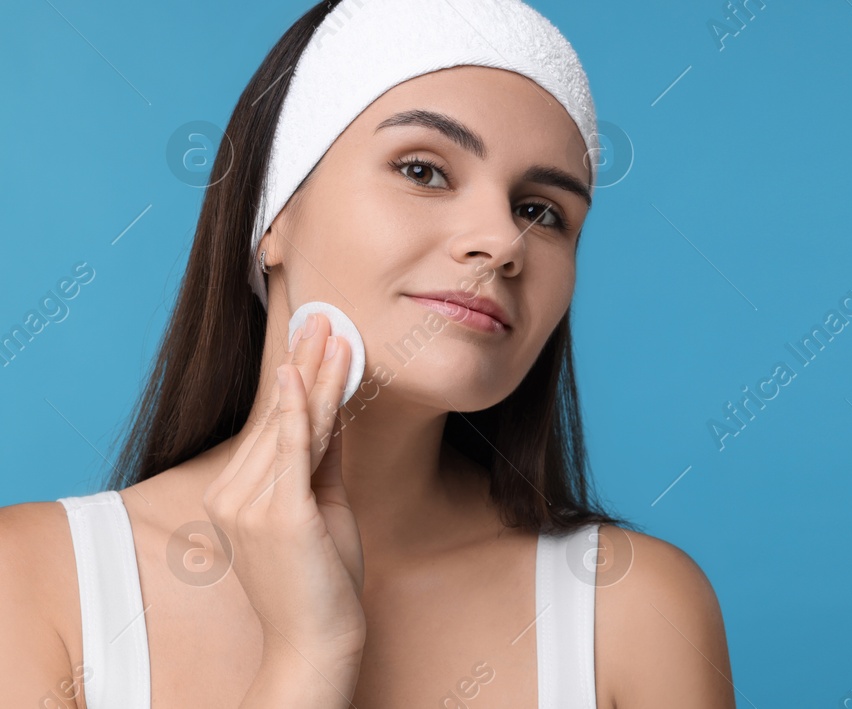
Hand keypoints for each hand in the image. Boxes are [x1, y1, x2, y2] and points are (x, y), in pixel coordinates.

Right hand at [202, 312, 366, 663]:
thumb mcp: (321, 507)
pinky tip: (303, 374)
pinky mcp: (278, 514)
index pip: (277, 426)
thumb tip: (333, 413)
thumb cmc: (321, 580)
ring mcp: (250, 504)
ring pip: (291, 427)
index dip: (299, 379)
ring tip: (332, 331)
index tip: (313, 338)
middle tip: (324, 316)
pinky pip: (290, 451)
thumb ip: (321, 461)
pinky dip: (300, 410)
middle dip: (305, 364)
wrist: (317, 639)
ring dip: (314, 374)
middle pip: (281, 417)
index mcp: (234, 494)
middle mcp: (232, 494)